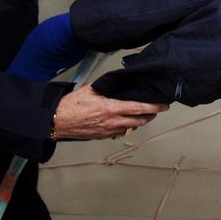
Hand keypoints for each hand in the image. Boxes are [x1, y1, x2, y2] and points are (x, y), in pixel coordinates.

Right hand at [52, 84, 167, 139]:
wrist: (57, 121)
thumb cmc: (70, 106)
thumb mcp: (90, 90)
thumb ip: (106, 87)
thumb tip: (116, 82)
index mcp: (111, 108)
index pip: (138, 108)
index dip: (153, 107)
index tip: (163, 105)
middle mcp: (112, 121)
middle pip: (139, 121)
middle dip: (150, 115)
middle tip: (156, 110)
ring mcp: (108, 131)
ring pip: (131, 128)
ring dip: (140, 122)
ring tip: (144, 115)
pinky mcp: (102, 136)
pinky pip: (120, 133)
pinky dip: (126, 127)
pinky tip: (126, 122)